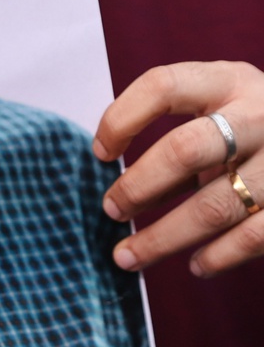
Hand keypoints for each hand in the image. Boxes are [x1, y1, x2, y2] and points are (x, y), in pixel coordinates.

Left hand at [94, 61, 263, 277]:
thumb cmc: (253, 125)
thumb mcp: (222, 109)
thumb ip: (179, 137)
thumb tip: (122, 188)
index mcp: (228, 81)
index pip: (162, 86)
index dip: (121, 118)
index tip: (100, 152)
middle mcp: (258, 115)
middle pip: (184, 151)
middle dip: (138, 187)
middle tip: (110, 209)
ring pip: (215, 205)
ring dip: (165, 237)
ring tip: (129, 256)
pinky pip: (254, 236)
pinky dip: (220, 255)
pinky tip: (197, 265)